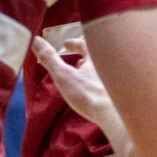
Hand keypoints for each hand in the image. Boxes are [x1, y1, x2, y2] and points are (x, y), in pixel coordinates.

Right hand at [30, 35, 126, 152]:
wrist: (114, 116)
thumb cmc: (89, 95)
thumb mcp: (64, 76)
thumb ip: (50, 59)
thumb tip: (36, 40)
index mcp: (97, 57)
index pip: (85, 44)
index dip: (74, 44)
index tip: (67, 44)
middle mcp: (110, 66)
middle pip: (98, 57)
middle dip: (87, 57)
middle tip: (78, 60)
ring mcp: (117, 80)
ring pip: (105, 71)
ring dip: (94, 71)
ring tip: (85, 76)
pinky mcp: (121, 94)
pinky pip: (109, 85)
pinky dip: (100, 84)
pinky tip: (96, 94)